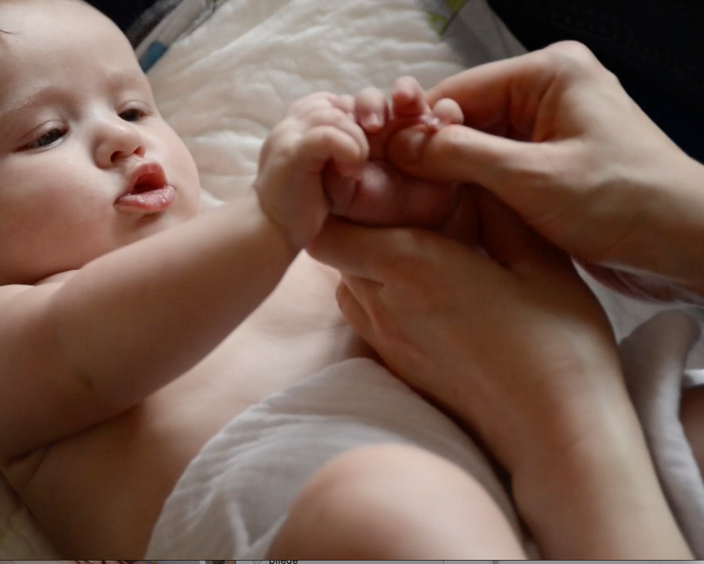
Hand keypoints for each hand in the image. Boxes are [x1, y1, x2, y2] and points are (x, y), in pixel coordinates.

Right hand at [255, 92, 368, 249]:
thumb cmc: (298, 205)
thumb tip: (361, 128)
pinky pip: (328, 135)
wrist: (271, 233)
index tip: (357, 150)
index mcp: (294, 125)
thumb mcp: (320, 168)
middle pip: (335, 104)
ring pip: (334, 116)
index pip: (331, 101)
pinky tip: (350, 173)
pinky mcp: (291, 154)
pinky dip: (348, 151)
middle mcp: (288, 125)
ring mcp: (287, 137)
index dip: (351, 119)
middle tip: (359, 161)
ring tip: (353, 170)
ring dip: (355, 142)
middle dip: (358, 130)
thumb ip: (333, 144)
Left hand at [308, 189, 624, 473]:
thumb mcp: (538, 259)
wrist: (553, 432)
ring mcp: (386, 341)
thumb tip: (468, 173)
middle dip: (358, 226)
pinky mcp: (397, 366)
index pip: (328, 231)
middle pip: (335, 254)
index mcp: (411, 266)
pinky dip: (379, 296)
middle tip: (404, 211)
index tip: (374, 187)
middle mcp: (384, 304)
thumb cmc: (557, 342)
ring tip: (417, 251)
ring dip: (367, 262)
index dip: (339, 205)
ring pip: (347, 286)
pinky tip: (426, 292)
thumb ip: (496, 209)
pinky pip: (365, 318)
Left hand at [322, 78, 463, 228]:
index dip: (341, 112)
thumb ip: (331, 176)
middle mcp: (379, 125)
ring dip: (407, 93)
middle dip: (371, 103)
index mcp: (350, 135)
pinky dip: (446, 111)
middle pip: (373, 98)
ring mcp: (409, 125)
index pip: (343, 109)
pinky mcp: (440, 132)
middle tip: (373, 124)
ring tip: (405, 102)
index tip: (345, 123)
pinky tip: (441, 123)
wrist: (412, 225)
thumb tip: (326, 154)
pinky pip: (446, 111)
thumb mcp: (342, 196)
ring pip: (408, 95)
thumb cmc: (372, 210)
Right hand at [385, 41, 703, 303]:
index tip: (376, 159)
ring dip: (448, 175)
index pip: (457, 92)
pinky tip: (446, 213)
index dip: (414, 127)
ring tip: (411, 205)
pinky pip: (495, 168)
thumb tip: (398, 145)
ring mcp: (549, 128)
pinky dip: (471, 190)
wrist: (688, 245)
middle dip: (430, 153)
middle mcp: (546, 92)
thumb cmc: (625, 202)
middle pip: (463, 118)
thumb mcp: (532, 178)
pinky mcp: (550, 163)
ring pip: (475, 147)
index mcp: (548, 73)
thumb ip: (459, 156)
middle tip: (388, 188)